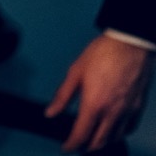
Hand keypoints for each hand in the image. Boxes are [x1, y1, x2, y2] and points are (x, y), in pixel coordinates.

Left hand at [46, 34, 154, 151]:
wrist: (129, 44)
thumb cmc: (102, 54)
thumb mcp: (75, 72)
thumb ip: (63, 96)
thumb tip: (51, 112)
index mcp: (94, 104)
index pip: (81, 134)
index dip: (72, 144)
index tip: (66, 147)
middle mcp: (113, 112)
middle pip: (99, 141)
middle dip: (86, 146)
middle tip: (78, 145)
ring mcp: (128, 111)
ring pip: (115, 137)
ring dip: (103, 142)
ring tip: (92, 140)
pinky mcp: (138, 106)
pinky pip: (129, 128)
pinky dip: (119, 133)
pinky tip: (113, 129)